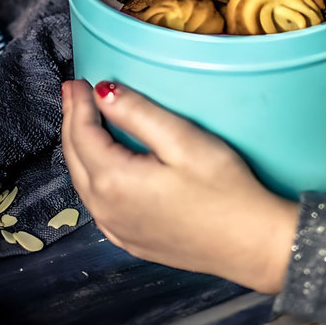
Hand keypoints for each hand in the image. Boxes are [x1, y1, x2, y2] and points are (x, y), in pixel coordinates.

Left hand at [61, 80, 299, 292]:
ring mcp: (117, 230)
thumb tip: (103, 92)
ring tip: (82, 122)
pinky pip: (99, 204)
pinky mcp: (131, 241)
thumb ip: (138, 114)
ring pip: (84, 182)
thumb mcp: (184, 140)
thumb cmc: (226, 191)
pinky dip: (92, 177)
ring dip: (80, 149)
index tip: (79, 80)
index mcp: (114, 181)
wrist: (253, 245)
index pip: (82, 133)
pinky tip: (101, 168)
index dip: (79, 103)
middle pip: (76, 157)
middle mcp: (106, 210)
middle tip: (74, 93)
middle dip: (72, 121)